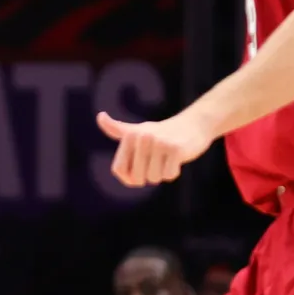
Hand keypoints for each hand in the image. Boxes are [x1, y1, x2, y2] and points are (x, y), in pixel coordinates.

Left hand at [97, 112, 213, 186]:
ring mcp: (159, 142)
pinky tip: (177, 158)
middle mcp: (142, 137)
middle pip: (137, 178)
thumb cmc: (162, 132)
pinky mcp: (176, 149)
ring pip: (154, 178)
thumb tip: (100, 116)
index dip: (129, 177)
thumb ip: (117, 129)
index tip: (139, 170)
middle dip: (148, 175)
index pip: (119, 170)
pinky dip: (174, 172)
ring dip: (162, 174)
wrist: (193, 125)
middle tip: (158, 159)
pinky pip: (169, 176)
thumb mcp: (138, 129)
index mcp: (130, 135)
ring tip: (167, 157)